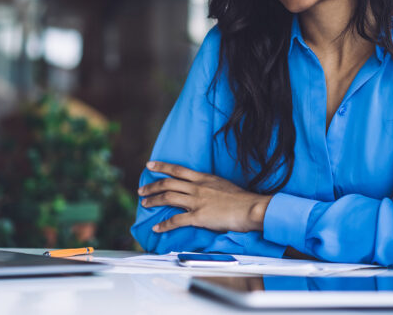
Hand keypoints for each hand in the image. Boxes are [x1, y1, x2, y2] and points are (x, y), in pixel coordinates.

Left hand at [138, 161, 271, 233]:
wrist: (251, 208)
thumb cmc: (241, 199)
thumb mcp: (222, 185)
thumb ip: (209, 186)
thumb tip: (201, 189)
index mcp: (204, 178)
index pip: (178, 169)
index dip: (162, 166)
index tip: (150, 165)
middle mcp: (197, 187)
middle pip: (168, 183)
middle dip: (152, 186)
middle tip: (141, 190)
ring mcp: (197, 201)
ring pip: (168, 198)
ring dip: (154, 201)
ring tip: (145, 204)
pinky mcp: (199, 216)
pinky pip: (176, 220)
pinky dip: (164, 224)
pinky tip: (157, 227)